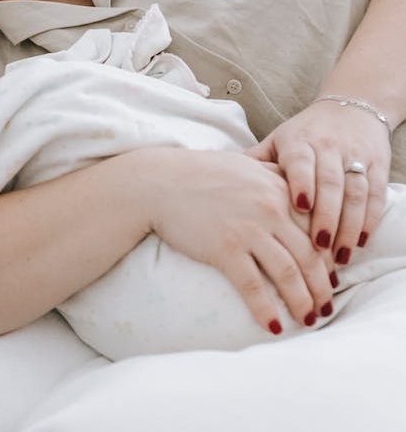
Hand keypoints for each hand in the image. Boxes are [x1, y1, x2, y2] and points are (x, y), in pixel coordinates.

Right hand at [144, 148, 332, 332]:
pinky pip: (253, 286)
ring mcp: (248, 230)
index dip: (328, 258)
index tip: (331, 278)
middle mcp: (270, 209)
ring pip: (288, 274)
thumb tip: (296, 194)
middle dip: (322, 287)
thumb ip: (274, 177)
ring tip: (308, 320)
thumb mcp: (246, 165)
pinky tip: (273, 326)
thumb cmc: (198, 173)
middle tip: (326, 308)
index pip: (317, 229)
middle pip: (310, 256)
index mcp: (279, 189)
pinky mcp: (224, 249)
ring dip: (302, 302)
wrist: (159, 182)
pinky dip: (265, 309)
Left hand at [246, 101, 391, 264]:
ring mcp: (356, 157)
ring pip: (356, 193)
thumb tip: (217, 177)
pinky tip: (361, 242)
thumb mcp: (276, 141)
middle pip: (331, 183)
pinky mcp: (378, 166)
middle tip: (318, 247)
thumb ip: (255, 161)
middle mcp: (329, 148)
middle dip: (327, 216)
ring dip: (349, 226)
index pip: (301, 162)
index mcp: (299, 142)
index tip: (298, 207)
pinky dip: (371, 220)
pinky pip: (376, 196)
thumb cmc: (303, 133)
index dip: (302, 183)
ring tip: (339, 256)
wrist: (350, 109)